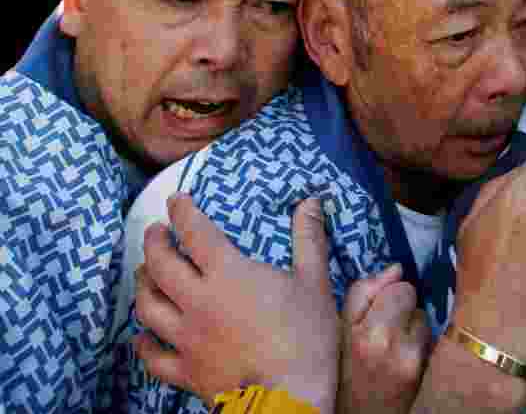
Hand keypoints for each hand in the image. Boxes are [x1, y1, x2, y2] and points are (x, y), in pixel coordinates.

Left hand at [134, 194, 338, 411]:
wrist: (290, 398)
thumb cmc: (307, 338)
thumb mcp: (315, 281)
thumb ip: (309, 239)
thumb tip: (312, 201)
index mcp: (228, 273)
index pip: (194, 232)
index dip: (182, 211)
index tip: (177, 200)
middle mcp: (197, 301)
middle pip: (160, 265)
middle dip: (154, 242)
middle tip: (156, 232)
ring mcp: (186, 338)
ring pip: (147, 306)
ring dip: (142, 284)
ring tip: (145, 273)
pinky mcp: (185, 371)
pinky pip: (152, 355)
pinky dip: (143, 342)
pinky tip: (143, 335)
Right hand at [339, 265, 429, 413]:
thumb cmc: (344, 369)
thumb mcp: (341, 329)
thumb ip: (364, 292)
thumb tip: (397, 269)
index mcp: (368, 331)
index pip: (402, 288)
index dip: (389, 295)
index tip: (377, 310)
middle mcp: (394, 345)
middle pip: (417, 301)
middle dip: (403, 307)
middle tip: (386, 328)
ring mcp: (414, 360)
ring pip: (426, 319)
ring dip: (414, 326)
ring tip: (394, 345)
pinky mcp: (427, 372)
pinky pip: (432, 339)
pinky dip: (422, 343)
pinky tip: (406, 356)